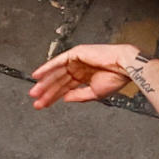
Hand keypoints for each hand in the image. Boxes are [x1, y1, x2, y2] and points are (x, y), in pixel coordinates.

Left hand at [28, 42, 146, 108]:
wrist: (124, 67)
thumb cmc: (116, 78)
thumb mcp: (95, 92)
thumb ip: (79, 95)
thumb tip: (65, 99)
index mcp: (85, 77)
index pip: (66, 88)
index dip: (54, 96)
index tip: (44, 104)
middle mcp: (79, 68)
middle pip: (59, 81)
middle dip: (47, 92)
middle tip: (35, 101)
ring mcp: (76, 60)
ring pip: (56, 73)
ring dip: (45, 82)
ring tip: (34, 92)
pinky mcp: (75, 54)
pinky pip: (57, 62)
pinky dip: (47, 68)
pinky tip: (37, 75)